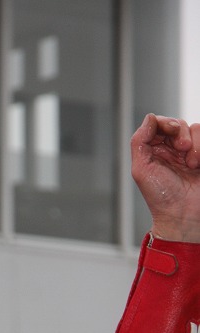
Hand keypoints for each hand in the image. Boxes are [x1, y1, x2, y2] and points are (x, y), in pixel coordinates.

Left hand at [131, 114, 199, 241]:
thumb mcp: (141, 169)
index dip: (165, 123)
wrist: (183, 215)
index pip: (158, 124)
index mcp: (153, 151)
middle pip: (178, 124)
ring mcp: (189, 153)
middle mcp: (170, 150)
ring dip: (195, 144)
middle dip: (181, 133)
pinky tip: (198, 164)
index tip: (171, 132)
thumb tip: (149, 117)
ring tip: (192, 164)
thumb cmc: (161, 197)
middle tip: (182, 149)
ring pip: (195, 129)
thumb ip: (139, 141)